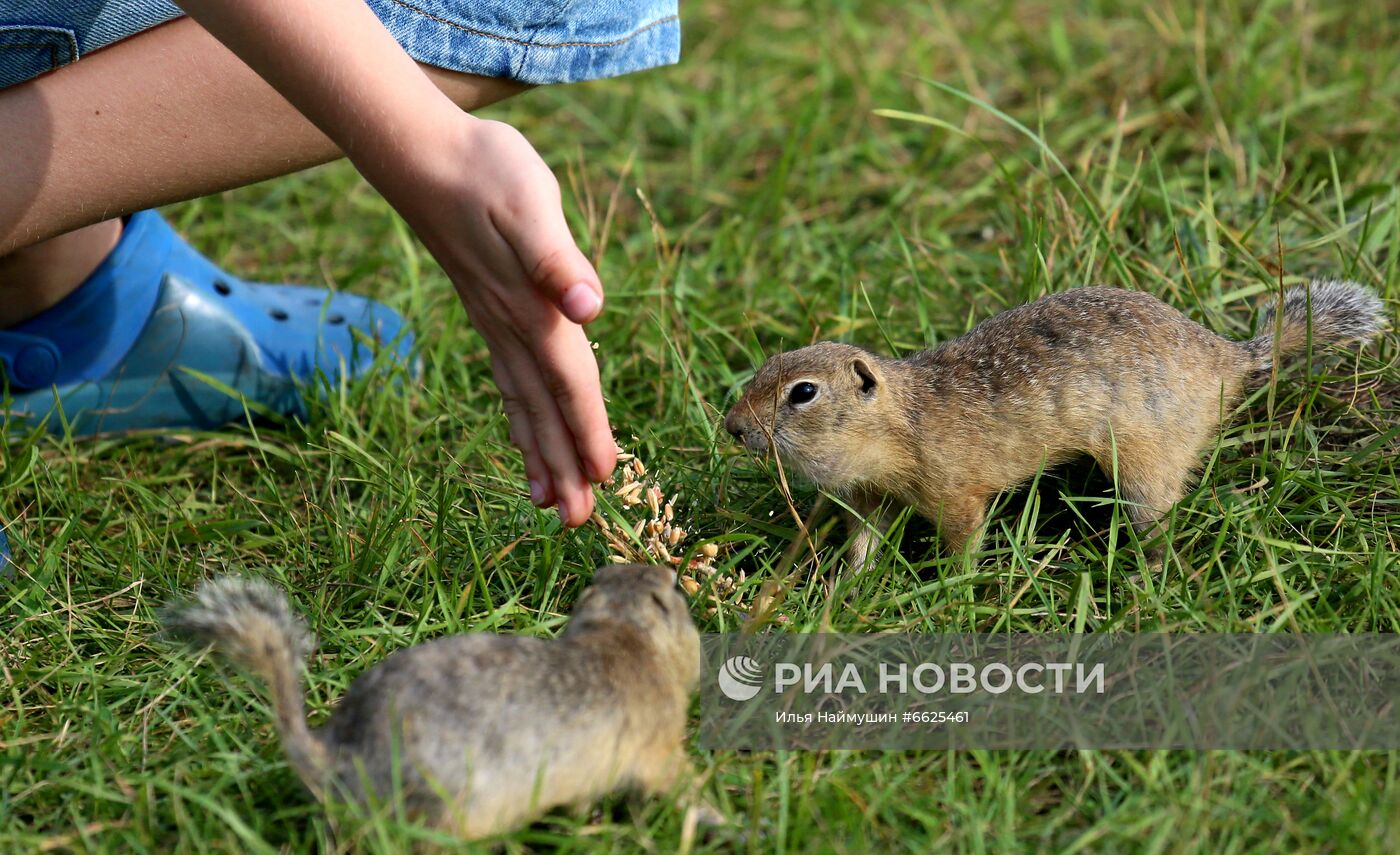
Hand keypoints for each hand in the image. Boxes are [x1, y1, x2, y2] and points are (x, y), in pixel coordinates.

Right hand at [388, 116, 616, 525]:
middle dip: (562, 465)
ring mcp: (495, 325)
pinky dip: (519, 417)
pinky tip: (524, 435)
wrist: (424, 153)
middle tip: (577, 523)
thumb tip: (588, 306)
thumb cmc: (485, 170)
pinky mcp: (488, 313)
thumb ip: (557, 259)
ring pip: (522, 403)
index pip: (568, 382)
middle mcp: (512, 327)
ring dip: (539, 453)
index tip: (604, 477)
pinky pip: (507, 381)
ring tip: (549, 503)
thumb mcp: (531, 202)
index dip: (587, 429)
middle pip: (544, 409)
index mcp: (532, 309)